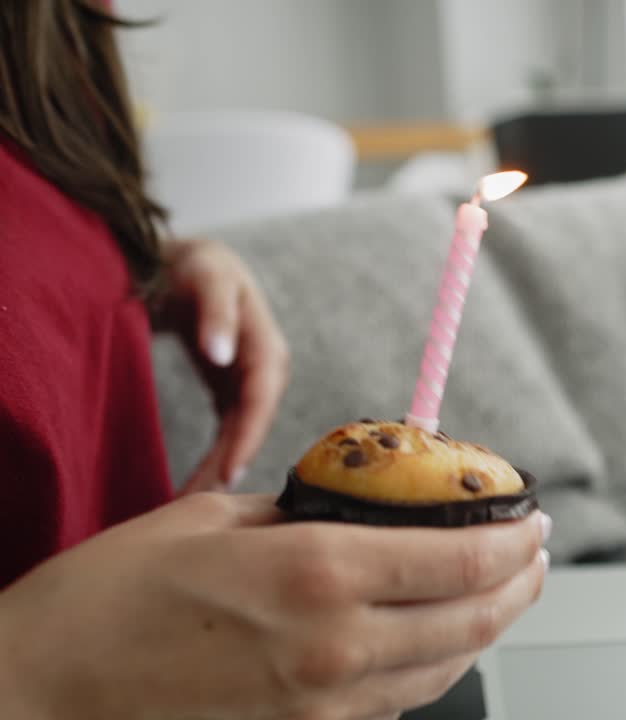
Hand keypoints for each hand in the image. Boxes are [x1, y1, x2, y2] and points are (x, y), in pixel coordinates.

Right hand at [0, 493, 550, 719]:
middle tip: (536, 557)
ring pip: (445, 669)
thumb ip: (300, 514)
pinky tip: (432, 641)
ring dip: (487, 629)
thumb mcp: (212, 517)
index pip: (460, 559)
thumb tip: (349, 508)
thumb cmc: (110, 598)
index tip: (535, 518)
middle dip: (521, 586)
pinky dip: (431, 667)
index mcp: (319, 574)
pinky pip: (396, 703)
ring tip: (502, 595)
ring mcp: (325, 706)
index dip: (514, 538)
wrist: (42, 694)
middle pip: (474, 621)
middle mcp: (338, 646)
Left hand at [154, 239, 288, 492]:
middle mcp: (268, 370)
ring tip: (190, 502)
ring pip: (240, 434)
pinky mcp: (234, 392)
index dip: (248, 436)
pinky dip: (217, 457)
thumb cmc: (199, 266)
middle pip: (252, 425)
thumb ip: (216, 314)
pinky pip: (229, 432)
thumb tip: (222, 355)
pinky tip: (198, 485)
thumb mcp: (208, 278)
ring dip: (221, 468)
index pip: (260, 399)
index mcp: (268, 347)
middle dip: (230, 464)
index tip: (229, 473)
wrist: (193, 262)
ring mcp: (252, 383)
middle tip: (198, 503)